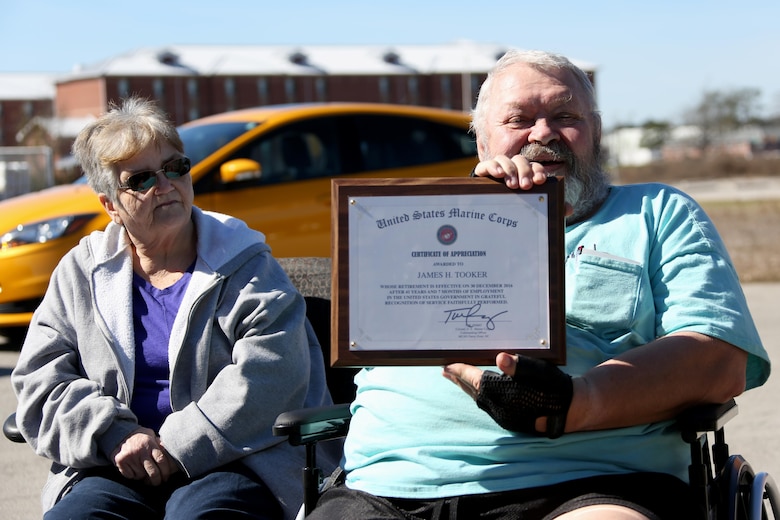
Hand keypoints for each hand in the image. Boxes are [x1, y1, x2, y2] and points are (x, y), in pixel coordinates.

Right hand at [111, 427, 178, 484]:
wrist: (122, 435)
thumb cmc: (143, 439)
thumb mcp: (153, 438)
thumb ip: (161, 446)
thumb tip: (175, 456)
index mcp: (150, 443)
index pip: (161, 459)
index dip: (166, 471)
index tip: (167, 477)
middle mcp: (140, 449)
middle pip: (152, 471)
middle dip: (157, 480)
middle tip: (159, 482)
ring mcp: (129, 455)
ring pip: (141, 475)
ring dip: (144, 477)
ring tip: (144, 471)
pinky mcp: (120, 461)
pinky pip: (131, 476)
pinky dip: (134, 476)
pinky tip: (134, 469)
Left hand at [444, 353, 572, 437]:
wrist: (571, 410)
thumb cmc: (553, 387)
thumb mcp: (538, 371)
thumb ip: (518, 365)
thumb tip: (500, 358)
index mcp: (502, 393)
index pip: (474, 379)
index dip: (460, 370)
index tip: (446, 364)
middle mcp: (499, 407)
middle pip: (472, 391)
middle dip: (458, 380)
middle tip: (444, 371)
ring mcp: (504, 416)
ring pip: (479, 399)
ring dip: (467, 388)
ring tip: (457, 379)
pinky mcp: (510, 420)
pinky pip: (487, 405)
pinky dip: (478, 395)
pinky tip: (479, 391)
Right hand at [473, 156, 573, 216]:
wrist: (491, 219)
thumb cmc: (516, 209)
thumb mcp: (533, 208)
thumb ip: (550, 206)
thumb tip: (569, 209)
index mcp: (526, 175)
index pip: (534, 167)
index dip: (538, 171)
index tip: (540, 180)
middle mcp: (513, 169)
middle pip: (520, 161)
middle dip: (524, 171)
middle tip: (526, 185)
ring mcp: (498, 169)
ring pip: (505, 160)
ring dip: (510, 170)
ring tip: (512, 185)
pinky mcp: (484, 172)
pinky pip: (487, 164)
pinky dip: (493, 166)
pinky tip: (498, 174)